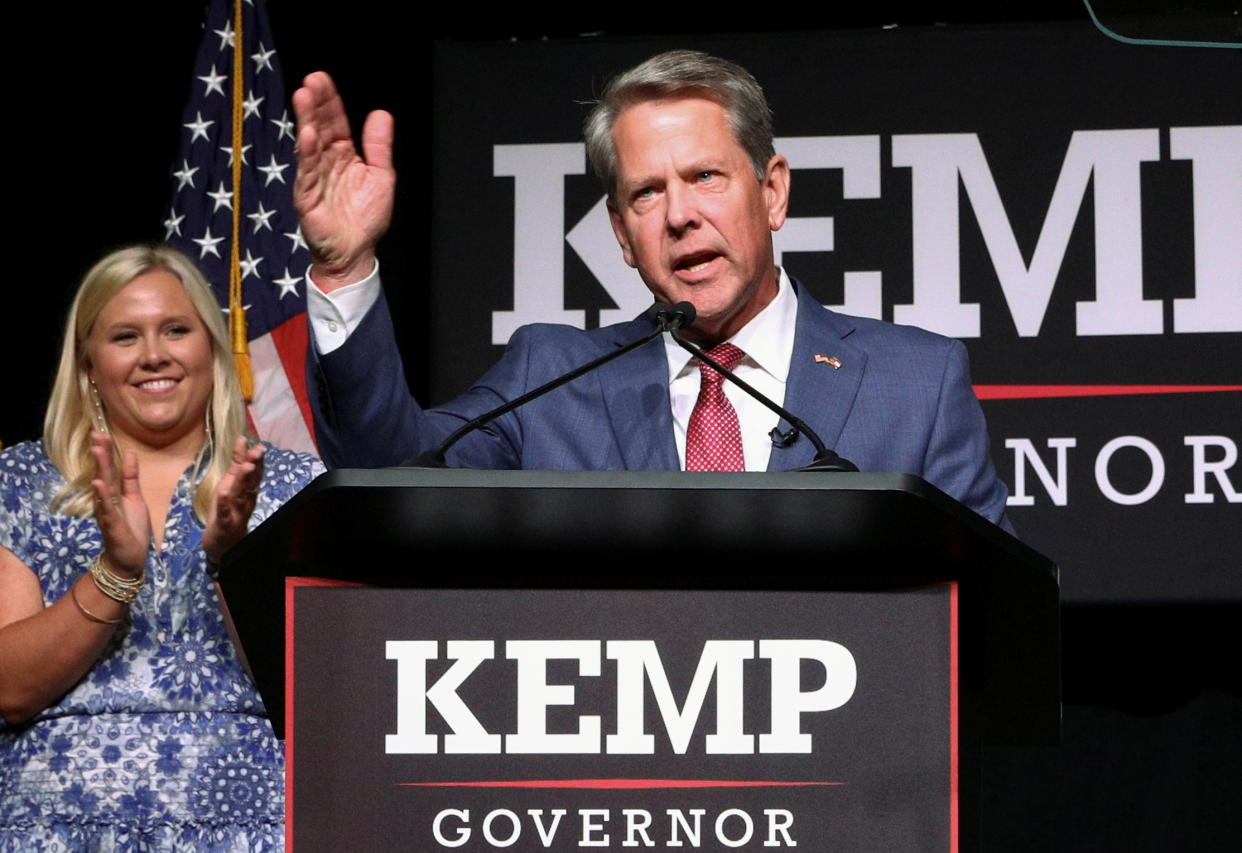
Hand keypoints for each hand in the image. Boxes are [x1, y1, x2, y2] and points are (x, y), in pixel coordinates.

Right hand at [89, 433, 150, 577]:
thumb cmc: (131, 528)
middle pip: (104, 472)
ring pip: (103, 487)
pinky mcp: (111, 525)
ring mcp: (107, 512)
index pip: (109, 468)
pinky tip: (99, 483)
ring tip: (97, 450)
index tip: (102, 432)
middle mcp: (107, 500)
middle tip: (96, 433)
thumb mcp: (135, 498)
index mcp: (114, 493)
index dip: (106, 450)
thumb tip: (130, 453)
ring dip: (101, 468)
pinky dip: (103, 495)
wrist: (129, 558)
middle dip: (101, 453)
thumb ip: (131, 477)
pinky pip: (106, 508)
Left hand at [202, 438, 264, 563]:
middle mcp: (245, 499)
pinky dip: (225, 504)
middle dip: (254, 465)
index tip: (253, 443)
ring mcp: (236, 512)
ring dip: (243, 481)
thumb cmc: (228, 514)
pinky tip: (223, 494)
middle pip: (251, 481)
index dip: (252, 457)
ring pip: (240, 494)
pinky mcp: (226, 524)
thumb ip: (237, 467)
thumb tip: (242, 442)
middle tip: (258, 450)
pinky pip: (225, 513)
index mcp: (245, 491)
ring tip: (245, 467)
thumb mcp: (231, 488)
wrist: (223, 546)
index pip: (251, 471)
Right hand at [292, 71, 394, 290]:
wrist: (356, 253)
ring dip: (306, 121)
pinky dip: (307, 156)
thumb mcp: (381, 176)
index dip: (329, 101)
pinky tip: (307, 138)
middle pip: (318, 127)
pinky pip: (307, 174)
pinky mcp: (307, 198)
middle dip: (314, 104)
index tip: (321, 78)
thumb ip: (379, 147)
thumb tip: (381, 114)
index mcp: (343, 155)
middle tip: (310, 81)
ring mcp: (314, 179)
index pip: (334, 122)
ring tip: (303, 98)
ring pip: (309, 145)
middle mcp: (326, 163)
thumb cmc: (366, 218)